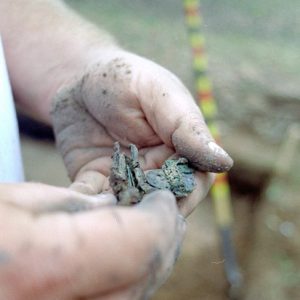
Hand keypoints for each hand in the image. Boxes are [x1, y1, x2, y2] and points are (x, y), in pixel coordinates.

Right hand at [0, 184, 184, 299]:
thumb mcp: (12, 200)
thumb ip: (71, 205)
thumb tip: (114, 207)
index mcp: (38, 266)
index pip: (140, 243)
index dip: (162, 217)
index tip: (165, 198)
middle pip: (142, 278)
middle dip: (163, 241)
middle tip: (167, 214)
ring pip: (131, 299)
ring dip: (149, 262)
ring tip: (153, 230)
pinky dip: (126, 281)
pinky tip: (123, 257)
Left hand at [52, 49, 231, 214]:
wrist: (80, 76)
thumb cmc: (126, 78)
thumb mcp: (159, 95)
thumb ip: (186, 128)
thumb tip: (224, 162)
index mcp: (178, 148)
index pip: (194, 180)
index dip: (188, 195)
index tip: (175, 204)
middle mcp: (154, 166)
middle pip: (162, 199)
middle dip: (151, 209)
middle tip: (137, 215)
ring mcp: (124, 174)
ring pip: (130, 204)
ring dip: (120, 212)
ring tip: (107, 215)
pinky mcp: (96, 176)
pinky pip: (94, 197)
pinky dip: (88, 204)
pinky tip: (80, 206)